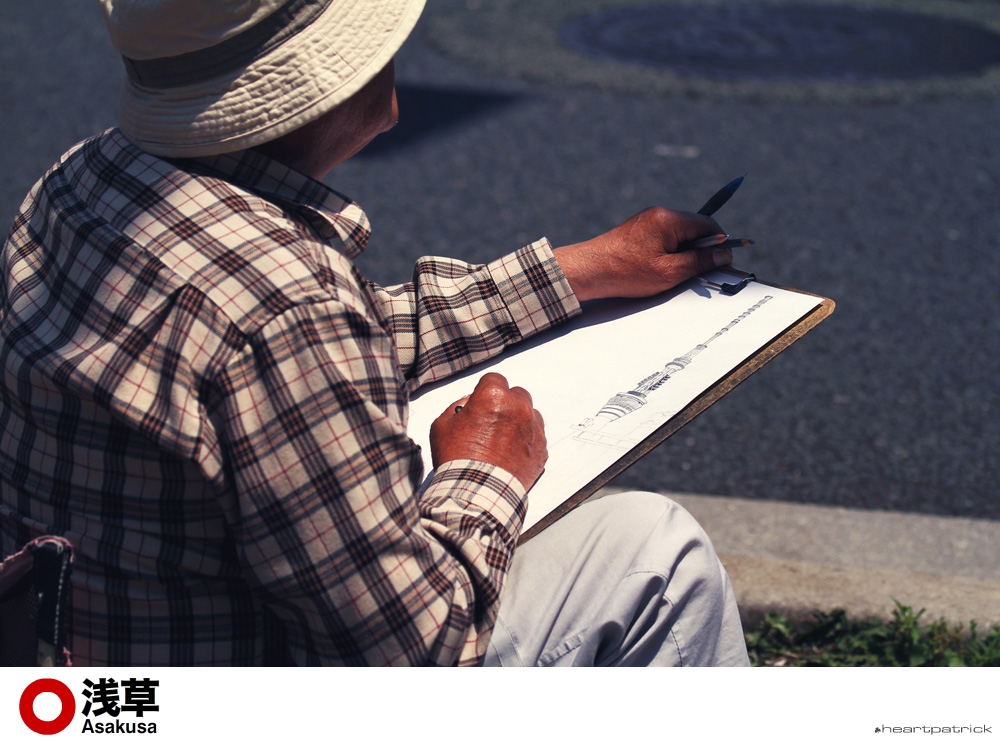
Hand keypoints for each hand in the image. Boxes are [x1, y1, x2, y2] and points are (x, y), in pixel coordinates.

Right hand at [429, 373, 546, 490]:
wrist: (476, 492)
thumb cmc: (457, 459)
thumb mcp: (442, 426)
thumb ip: (457, 407)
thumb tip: (469, 404)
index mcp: (494, 395)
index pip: (494, 379)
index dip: (484, 391)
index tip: (480, 403)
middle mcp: (518, 407)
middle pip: (516, 394)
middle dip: (505, 403)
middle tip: (491, 422)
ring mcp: (533, 428)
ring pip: (529, 414)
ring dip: (518, 421)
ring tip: (502, 439)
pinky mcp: (541, 449)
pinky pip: (536, 436)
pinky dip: (526, 441)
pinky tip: (511, 453)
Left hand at [552, 207, 731, 301]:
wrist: (587, 271)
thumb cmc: (625, 272)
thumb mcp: (669, 272)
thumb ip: (700, 261)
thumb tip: (724, 255)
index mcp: (668, 219)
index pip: (708, 224)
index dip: (721, 243)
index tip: (725, 262)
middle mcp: (658, 214)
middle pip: (694, 228)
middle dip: (702, 249)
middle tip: (701, 272)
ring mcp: (647, 221)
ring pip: (679, 235)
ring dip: (685, 253)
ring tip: (676, 274)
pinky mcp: (638, 231)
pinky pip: (664, 238)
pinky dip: (670, 253)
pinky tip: (662, 269)